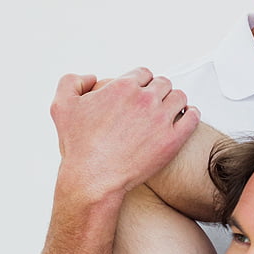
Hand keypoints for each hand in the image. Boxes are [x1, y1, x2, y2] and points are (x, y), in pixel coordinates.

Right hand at [49, 67, 198, 201]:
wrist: (93, 179)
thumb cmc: (78, 147)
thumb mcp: (61, 106)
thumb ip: (72, 82)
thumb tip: (91, 77)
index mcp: (123, 87)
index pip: (143, 74)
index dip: (141, 83)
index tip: (139, 95)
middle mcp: (144, 99)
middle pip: (163, 83)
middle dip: (158, 92)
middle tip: (153, 105)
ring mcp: (161, 119)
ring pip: (179, 97)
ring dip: (174, 101)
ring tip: (168, 112)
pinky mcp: (173, 140)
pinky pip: (192, 118)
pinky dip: (190, 115)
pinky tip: (183, 119)